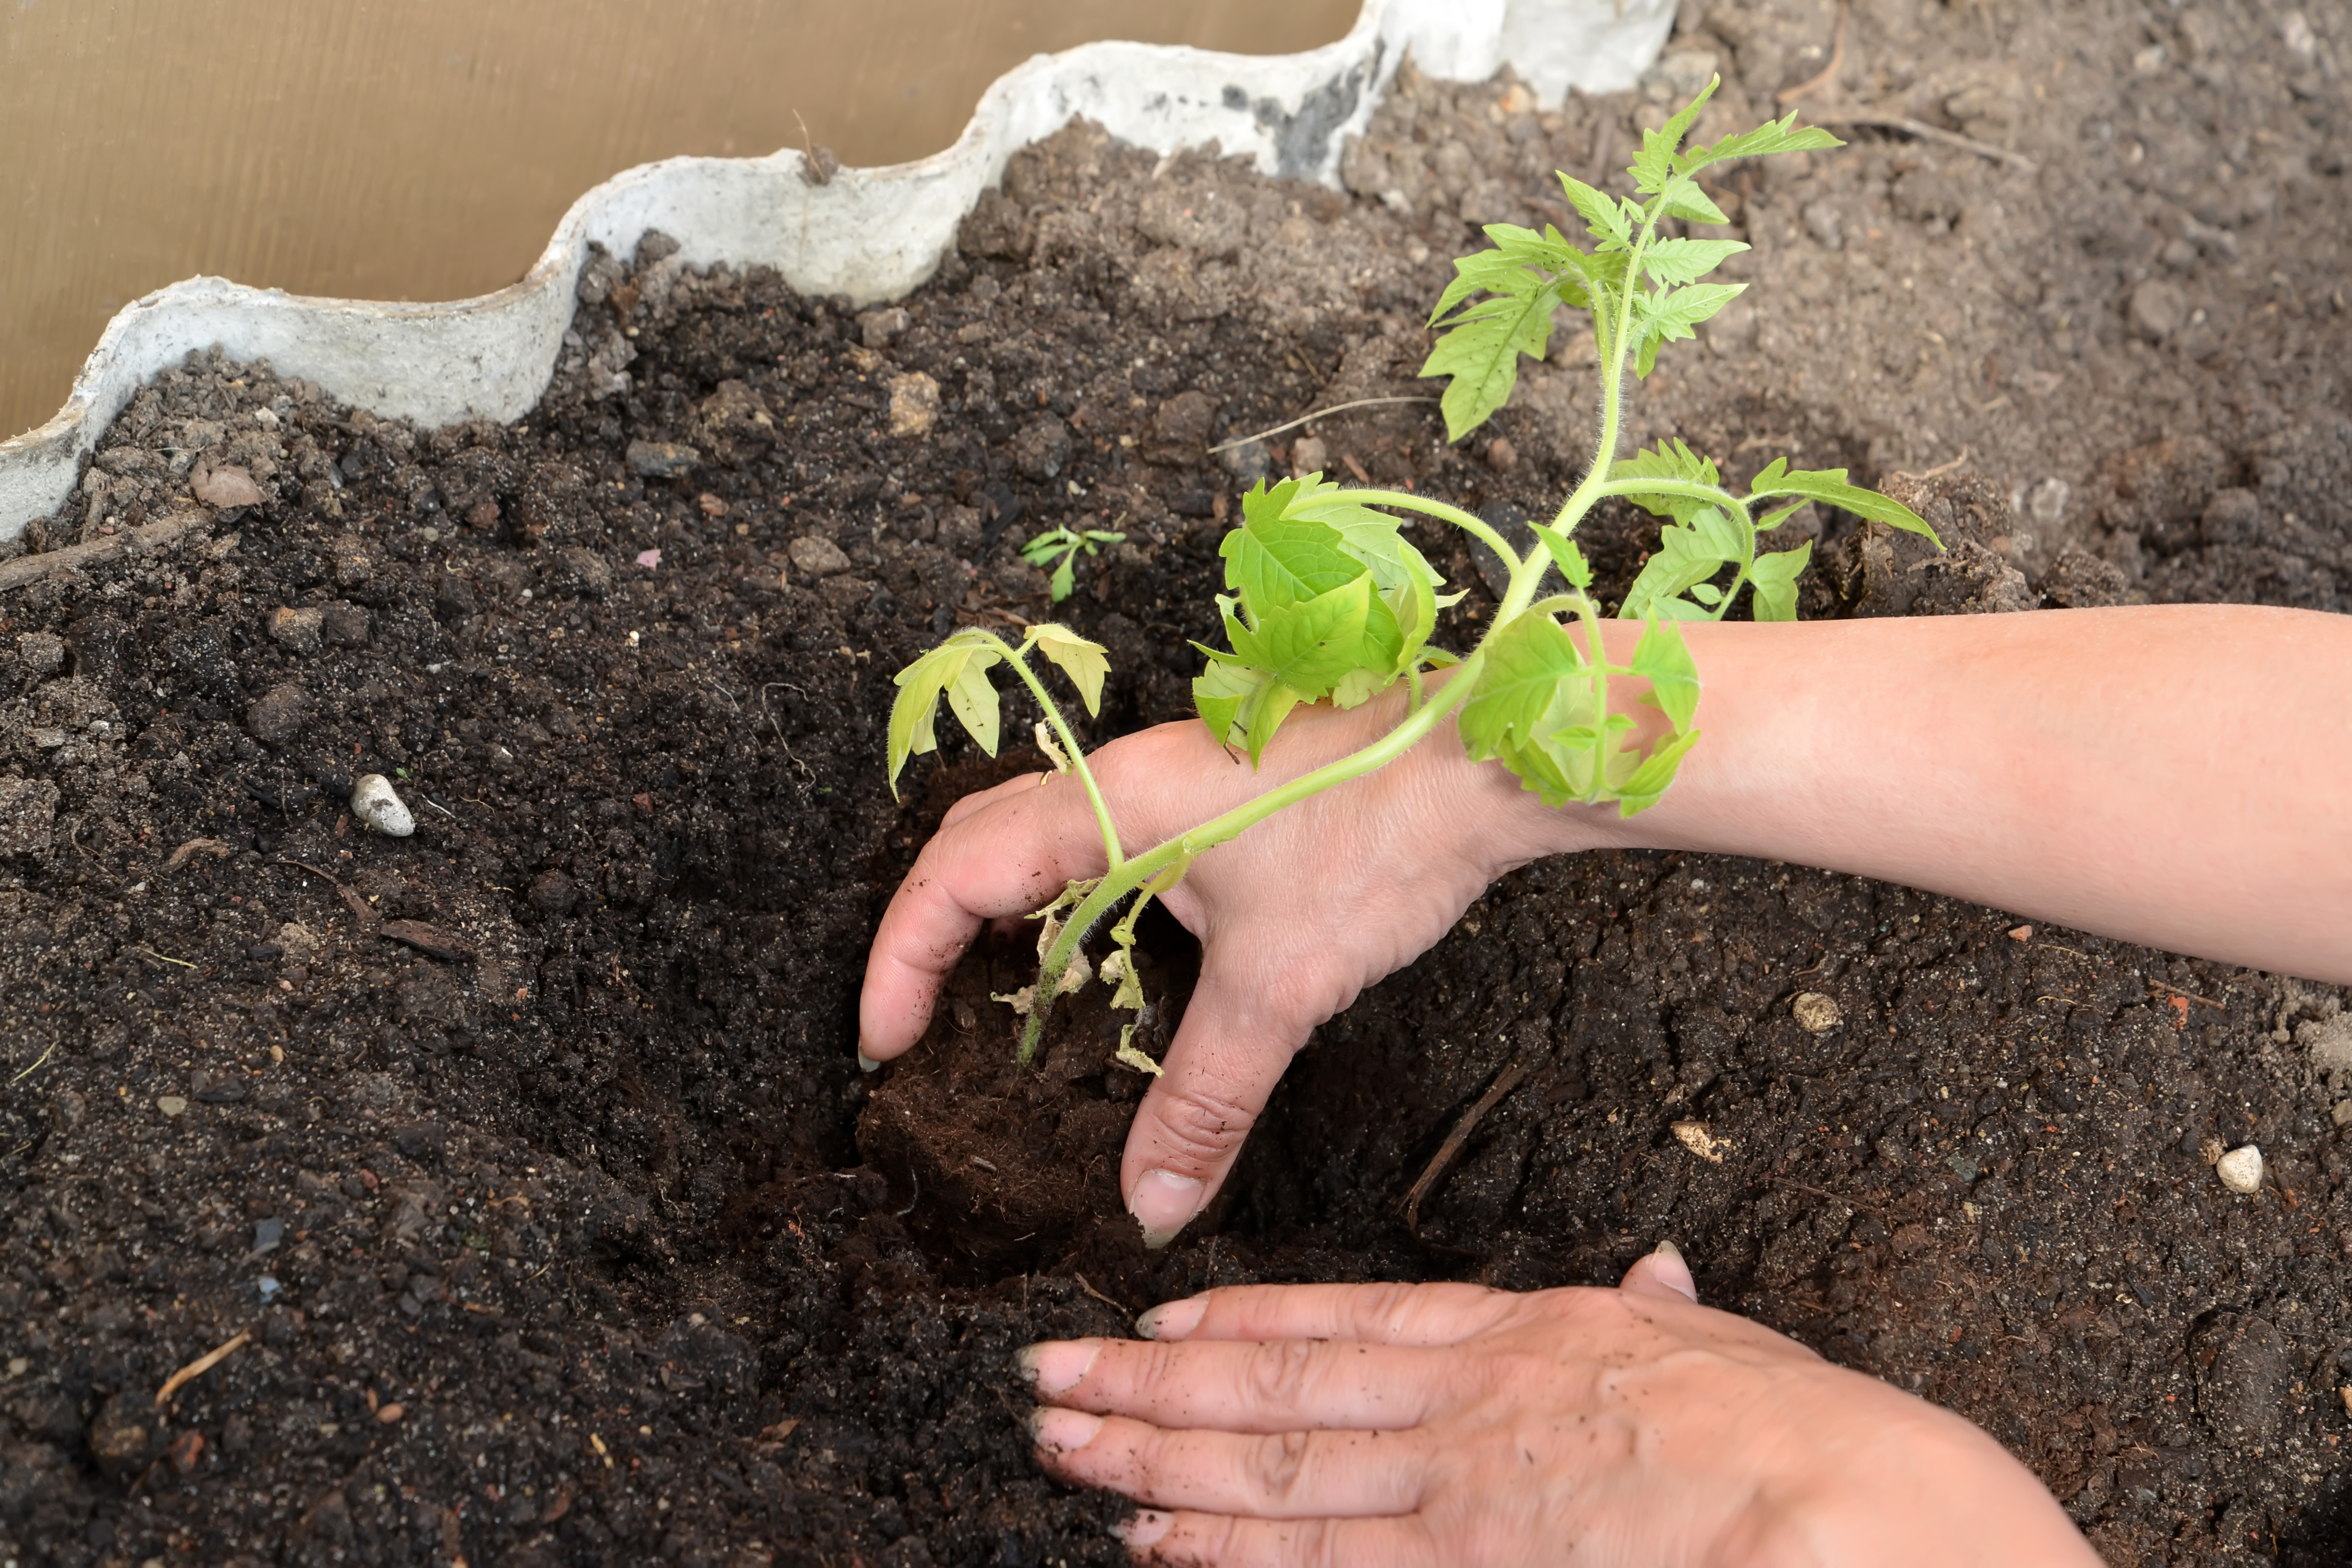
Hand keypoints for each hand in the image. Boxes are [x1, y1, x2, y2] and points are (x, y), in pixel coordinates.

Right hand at [857, 683, 1580, 1245]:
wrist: (1487, 752)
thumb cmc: (1379, 833)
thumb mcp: (1279, 985)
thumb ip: (1205, 1096)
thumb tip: (1150, 1199)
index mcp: (1105, 805)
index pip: (952, 873)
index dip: (901, 960)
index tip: (885, 1045)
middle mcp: (1124, 780)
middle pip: (976, 840)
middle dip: (931, 932)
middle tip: (919, 1025)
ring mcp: (1173, 780)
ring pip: (1044, 836)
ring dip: (1007, 912)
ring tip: (998, 1003)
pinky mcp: (1220, 796)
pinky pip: (1109, 844)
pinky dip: (1079, 903)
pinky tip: (1113, 961)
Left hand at [1020, 1251, 2099, 1566]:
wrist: (1845, 1516)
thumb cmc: (1803, 1436)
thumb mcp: (1726, 1347)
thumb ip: (1663, 1316)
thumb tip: (1655, 1270)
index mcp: (1524, 1335)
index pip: (1347, 1319)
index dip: (1242, 1320)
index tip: (1160, 1320)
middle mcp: (1466, 1405)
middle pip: (1276, 1391)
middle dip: (1151, 1388)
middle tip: (1047, 1380)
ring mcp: (1457, 1495)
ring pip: (1271, 1470)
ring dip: (1155, 1460)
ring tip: (1065, 1447)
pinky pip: (1321, 1560)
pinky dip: (1228, 1548)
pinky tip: (1157, 1542)